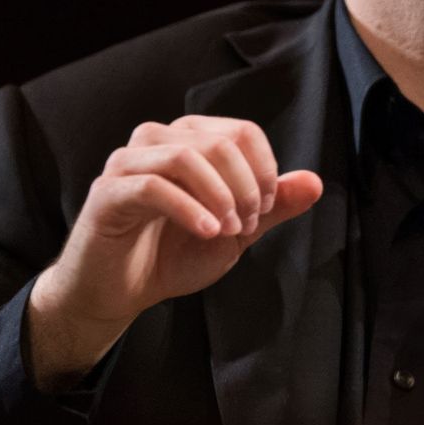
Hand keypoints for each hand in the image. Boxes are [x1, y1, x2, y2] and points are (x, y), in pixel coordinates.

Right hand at [28, 115, 322, 388]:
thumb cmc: (173, 255)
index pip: (242, 131)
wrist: (120, 292)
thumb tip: (316, 182)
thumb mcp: (236, 231)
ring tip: (229, 231)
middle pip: (220, 142)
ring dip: (220, 196)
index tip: (265, 211)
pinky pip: (154, 186)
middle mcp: (157, 140)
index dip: (264, 171)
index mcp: (190, 140)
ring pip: (187, 155)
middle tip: (246, 226)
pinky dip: (190, 209)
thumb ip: (273, 206)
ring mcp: (128, 162)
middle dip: (246, 187)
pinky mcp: (108, 192)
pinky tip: (208, 232)